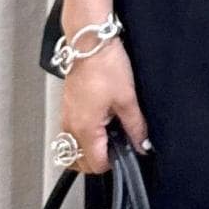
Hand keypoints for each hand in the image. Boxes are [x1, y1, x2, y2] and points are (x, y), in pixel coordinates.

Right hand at [60, 43, 151, 173]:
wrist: (89, 43)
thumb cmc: (105, 66)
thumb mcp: (128, 99)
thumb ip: (136, 127)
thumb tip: (142, 145)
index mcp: (85, 128)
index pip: (96, 164)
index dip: (114, 164)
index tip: (126, 152)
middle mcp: (70, 126)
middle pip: (80, 161)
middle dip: (99, 160)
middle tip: (118, 147)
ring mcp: (66, 116)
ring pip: (73, 148)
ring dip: (89, 149)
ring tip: (108, 135)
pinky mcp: (67, 107)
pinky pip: (72, 132)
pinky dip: (84, 135)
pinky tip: (100, 122)